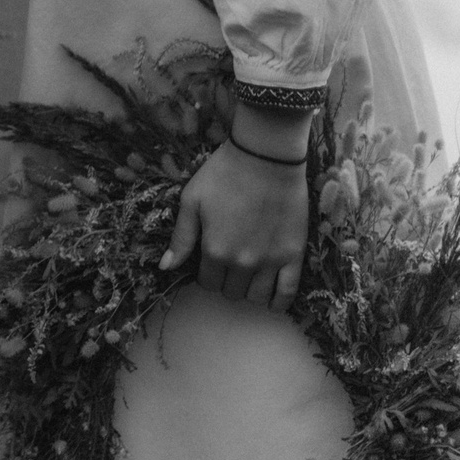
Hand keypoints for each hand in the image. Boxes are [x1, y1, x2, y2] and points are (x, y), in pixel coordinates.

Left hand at [159, 116, 311, 311]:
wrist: (266, 157)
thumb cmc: (224, 173)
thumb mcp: (192, 200)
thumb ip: (181, 238)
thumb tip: (165, 267)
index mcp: (214, 250)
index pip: (207, 282)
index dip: (206, 274)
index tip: (209, 261)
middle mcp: (242, 262)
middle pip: (231, 291)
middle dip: (226, 281)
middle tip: (228, 263)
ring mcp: (270, 261)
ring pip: (256, 297)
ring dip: (249, 290)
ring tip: (248, 274)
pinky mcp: (294, 255)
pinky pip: (287, 293)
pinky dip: (279, 302)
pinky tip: (272, 300)